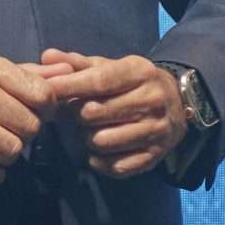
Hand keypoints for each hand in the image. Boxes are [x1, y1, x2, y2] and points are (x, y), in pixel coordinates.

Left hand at [42, 49, 182, 177]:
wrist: (178, 104)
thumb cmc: (132, 83)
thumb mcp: (110, 67)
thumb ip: (77, 63)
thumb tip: (47, 58)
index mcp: (141, 73)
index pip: (99, 81)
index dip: (70, 86)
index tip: (48, 90)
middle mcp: (153, 100)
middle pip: (94, 113)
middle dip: (76, 114)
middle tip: (72, 113)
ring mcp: (156, 130)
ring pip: (101, 141)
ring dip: (87, 138)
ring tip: (89, 130)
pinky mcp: (155, 156)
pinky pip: (115, 166)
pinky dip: (100, 160)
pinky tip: (100, 150)